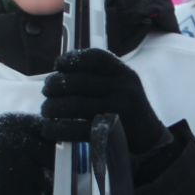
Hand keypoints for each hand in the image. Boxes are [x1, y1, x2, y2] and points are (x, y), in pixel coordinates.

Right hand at [0, 112, 52, 194]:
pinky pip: (32, 194)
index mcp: (16, 122)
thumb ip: (29, 130)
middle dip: (52, 166)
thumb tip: (62, 139)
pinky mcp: (10, 185)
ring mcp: (14, 162)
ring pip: (45, 176)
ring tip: (23, 180)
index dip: (55, 143)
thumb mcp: (4, 129)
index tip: (53, 151)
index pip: (50, 129)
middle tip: (45, 171)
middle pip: (52, 154)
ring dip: (39, 183)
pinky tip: (11, 189)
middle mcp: (17, 139)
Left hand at [41, 48, 168, 154]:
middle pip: (79, 81)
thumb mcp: (122, 84)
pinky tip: (48, 128)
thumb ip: (99, 75)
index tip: (57, 65)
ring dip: (52, 107)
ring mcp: (117, 111)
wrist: (149, 136)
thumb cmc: (127, 107)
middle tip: (46, 91)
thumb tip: (60, 71)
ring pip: (75, 105)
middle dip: (55, 85)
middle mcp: (122, 88)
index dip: (71, 59)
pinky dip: (58, 128)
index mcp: (123, 72)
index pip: (95, 58)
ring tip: (45, 110)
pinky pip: (77, 129)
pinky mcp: (110, 133)